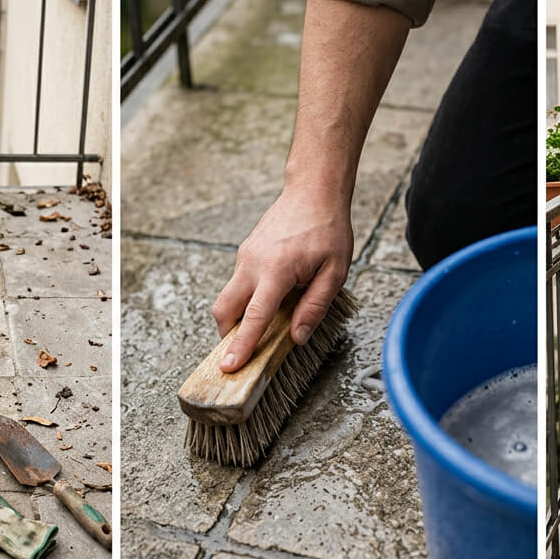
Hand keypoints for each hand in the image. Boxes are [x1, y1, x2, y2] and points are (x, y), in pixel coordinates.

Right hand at [211, 185, 352, 371]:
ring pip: (228, 297)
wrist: (313, 191)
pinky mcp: (245, 252)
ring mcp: (245, 256)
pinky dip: (245, 300)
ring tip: (261, 327)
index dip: (241, 345)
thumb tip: (297, 337)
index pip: (254, 316)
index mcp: (277, 270)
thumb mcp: (335, 272)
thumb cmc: (328, 229)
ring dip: (237, 317)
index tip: (228, 367)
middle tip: (241, 352)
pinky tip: (268, 300)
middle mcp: (253, 263)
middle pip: (224, 309)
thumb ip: (315, 306)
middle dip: (227, 335)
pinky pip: (238, 283)